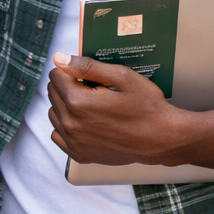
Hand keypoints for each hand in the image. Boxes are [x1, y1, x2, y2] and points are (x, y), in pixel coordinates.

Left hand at [47, 52, 188, 164]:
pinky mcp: (79, 154)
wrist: (161, 138)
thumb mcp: (121, 77)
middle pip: (53, 94)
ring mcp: (74, 142)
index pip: (55, 75)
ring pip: (54, 113)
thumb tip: (59, 58)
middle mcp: (71, 124)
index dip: (71, 70)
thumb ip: (87, 66)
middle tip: (93, 89)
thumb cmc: (146, 106)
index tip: (88, 75)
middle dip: (68, 86)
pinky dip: (67, 126)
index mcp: (78, 101)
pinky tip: (86, 122)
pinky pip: (58, 135)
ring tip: (91, 105)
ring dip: (66, 106)